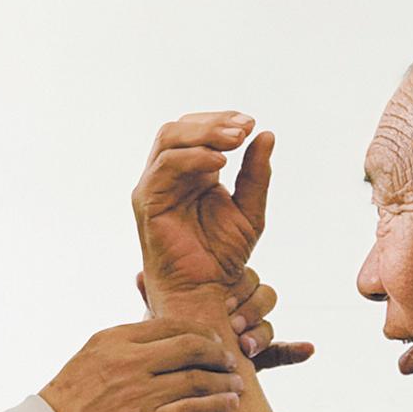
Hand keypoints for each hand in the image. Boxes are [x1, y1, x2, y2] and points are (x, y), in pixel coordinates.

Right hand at [39, 319, 242, 411]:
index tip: (212, 340)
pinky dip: (217, 405)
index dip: (200, 332)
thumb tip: (160, 328)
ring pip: (196, 379)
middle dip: (218, 353)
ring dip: (224, 381)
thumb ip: (126, 340)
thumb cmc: (71, 397)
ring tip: (236, 384)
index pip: (170, 325)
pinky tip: (230, 404)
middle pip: (191, 347)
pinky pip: (192, 410)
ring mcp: (139, 393)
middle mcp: (129, 362)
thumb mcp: (92, 353)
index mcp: (115, 340)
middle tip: (230, 361)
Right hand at [132, 111, 272, 310]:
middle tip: (244, 128)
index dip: (221, 121)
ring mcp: (154, 187)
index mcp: (190, 174)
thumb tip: (266, 134)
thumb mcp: (250, 210)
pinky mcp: (147, 202)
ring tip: (235, 141)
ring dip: (204, 134)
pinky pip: (164, 166)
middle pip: (179, 128)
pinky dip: (193, 158)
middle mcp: (168, 177)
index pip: (196, 131)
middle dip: (213, 122)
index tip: (251, 125)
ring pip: (168, 139)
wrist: (206, 290)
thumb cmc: (223, 257)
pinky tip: (220, 163)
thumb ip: (256, 174)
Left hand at [136, 269, 313, 368]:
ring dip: (262, 332)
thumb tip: (139, 275)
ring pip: (269, 324)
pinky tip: (308, 350)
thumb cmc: (167, 348)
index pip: (242, 279)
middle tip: (235, 325)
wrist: (179, 383)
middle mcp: (239, 311)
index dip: (238, 289)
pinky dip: (297, 350)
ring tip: (247, 345)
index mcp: (220, 295)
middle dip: (250, 310)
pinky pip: (285, 352)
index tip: (225, 302)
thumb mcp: (160, 323)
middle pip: (261, 297)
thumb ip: (155, 300)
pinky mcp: (262, 359)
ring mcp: (252, 335)